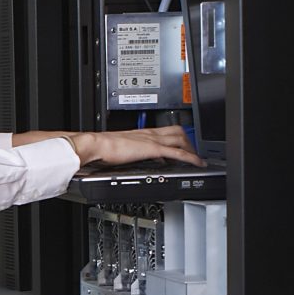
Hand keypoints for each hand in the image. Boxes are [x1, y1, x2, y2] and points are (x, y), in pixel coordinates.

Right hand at [66, 126, 202, 166]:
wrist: (96, 145)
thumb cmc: (102, 147)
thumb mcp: (121, 148)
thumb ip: (132, 151)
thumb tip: (134, 158)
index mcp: (142, 133)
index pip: (166, 130)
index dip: (178, 137)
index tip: (183, 146)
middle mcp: (150, 133)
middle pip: (178, 132)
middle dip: (189, 142)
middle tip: (193, 153)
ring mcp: (153, 140)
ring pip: (181, 139)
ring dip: (192, 149)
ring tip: (197, 160)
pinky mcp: (153, 149)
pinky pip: (178, 153)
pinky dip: (190, 158)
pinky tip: (197, 164)